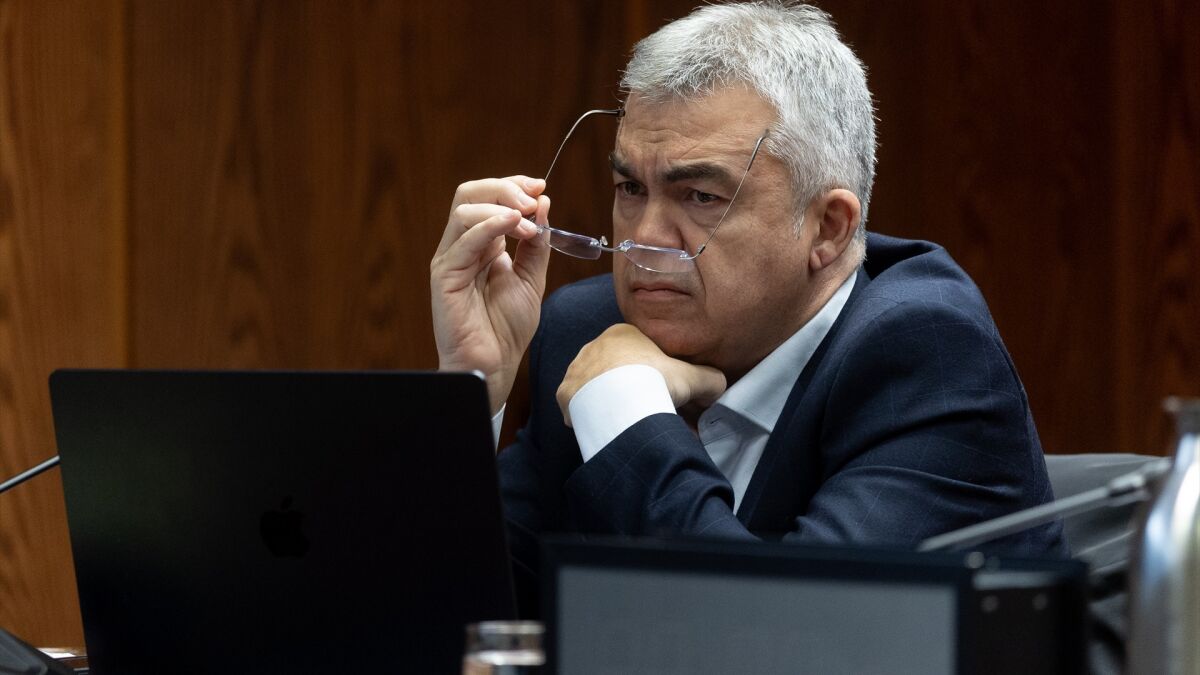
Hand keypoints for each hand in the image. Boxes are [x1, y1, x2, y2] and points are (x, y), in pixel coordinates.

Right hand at [431, 176, 551, 412]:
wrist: (494, 365)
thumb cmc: (507, 328)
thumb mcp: (532, 278)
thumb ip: (537, 243)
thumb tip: (543, 203)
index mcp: (482, 243)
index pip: (488, 197)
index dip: (513, 185)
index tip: (540, 187)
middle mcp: (462, 246)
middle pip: (470, 194)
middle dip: (505, 188)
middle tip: (533, 199)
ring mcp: (451, 259)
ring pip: (464, 210)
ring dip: (501, 207)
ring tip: (528, 223)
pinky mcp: (444, 276)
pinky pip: (464, 240)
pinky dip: (490, 226)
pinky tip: (514, 225)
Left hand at [556, 324, 726, 425]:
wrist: (622, 401)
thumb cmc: (656, 381)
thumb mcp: (694, 377)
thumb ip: (710, 379)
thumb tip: (718, 386)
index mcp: (622, 334)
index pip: (641, 356)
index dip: (657, 378)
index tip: (666, 398)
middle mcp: (594, 347)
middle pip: (617, 372)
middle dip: (632, 391)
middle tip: (647, 413)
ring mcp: (576, 370)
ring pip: (597, 388)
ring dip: (611, 403)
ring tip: (628, 424)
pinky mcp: (565, 394)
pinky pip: (579, 407)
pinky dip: (592, 417)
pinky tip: (607, 427)